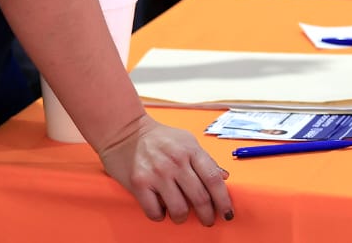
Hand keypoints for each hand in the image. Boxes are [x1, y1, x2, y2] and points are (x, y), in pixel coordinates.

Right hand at [97, 116, 232, 225]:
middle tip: (208, 220)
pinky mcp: (139, 184)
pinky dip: (161, 216)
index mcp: (190, 150)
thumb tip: (224, 177)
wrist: (124, 132)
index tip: (227, 213)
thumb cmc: (158, 137)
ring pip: (179, 209)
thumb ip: (205, 160)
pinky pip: (155, 212)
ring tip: (181, 214)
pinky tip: (161, 209)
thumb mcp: (186, 141)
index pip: (213, 180)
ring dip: (183, 217)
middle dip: (207, 215)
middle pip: (199, 197)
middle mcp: (175, 162)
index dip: (223, 200)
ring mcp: (157, 173)